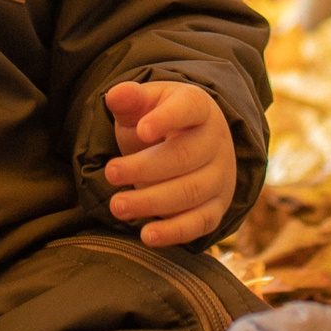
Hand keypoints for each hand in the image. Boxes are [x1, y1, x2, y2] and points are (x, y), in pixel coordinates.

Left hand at [103, 77, 239, 247]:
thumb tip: (116, 95)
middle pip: (184, 156)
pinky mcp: (217, 207)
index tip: (141, 130)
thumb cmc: (158, 121)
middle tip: (110, 173)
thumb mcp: (145, 104)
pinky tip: (147, 235)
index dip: (166, 119)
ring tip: (117, 206)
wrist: (190, 142)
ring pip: (190, 192)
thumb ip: (130, 100)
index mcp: (199, 107)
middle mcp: (216, 141)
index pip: (188, 108)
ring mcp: (220, 176)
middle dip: (144, 168)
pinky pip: (200, 222)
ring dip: (152, 201)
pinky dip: (175, 232)